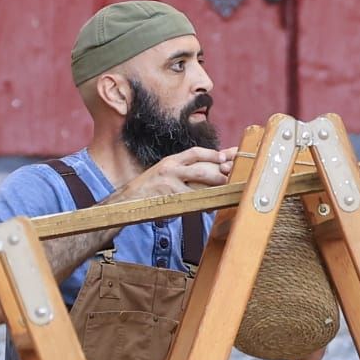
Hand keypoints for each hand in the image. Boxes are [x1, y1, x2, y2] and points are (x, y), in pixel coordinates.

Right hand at [118, 146, 236, 200]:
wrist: (126, 201)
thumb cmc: (149, 190)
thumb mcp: (164, 174)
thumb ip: (183, 171)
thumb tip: (206, 171)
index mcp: (170, 160)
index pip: (195, 152)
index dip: (213, 153)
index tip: (228, 156)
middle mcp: (170, 168)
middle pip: (201, 166)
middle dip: (219, 171)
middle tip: (233, 174)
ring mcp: (169, 182)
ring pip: (198, 182)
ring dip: (215, 186)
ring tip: (228, 189)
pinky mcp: (168, 197)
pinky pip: (190, 199)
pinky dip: (203, 203)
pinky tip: (210, 207)